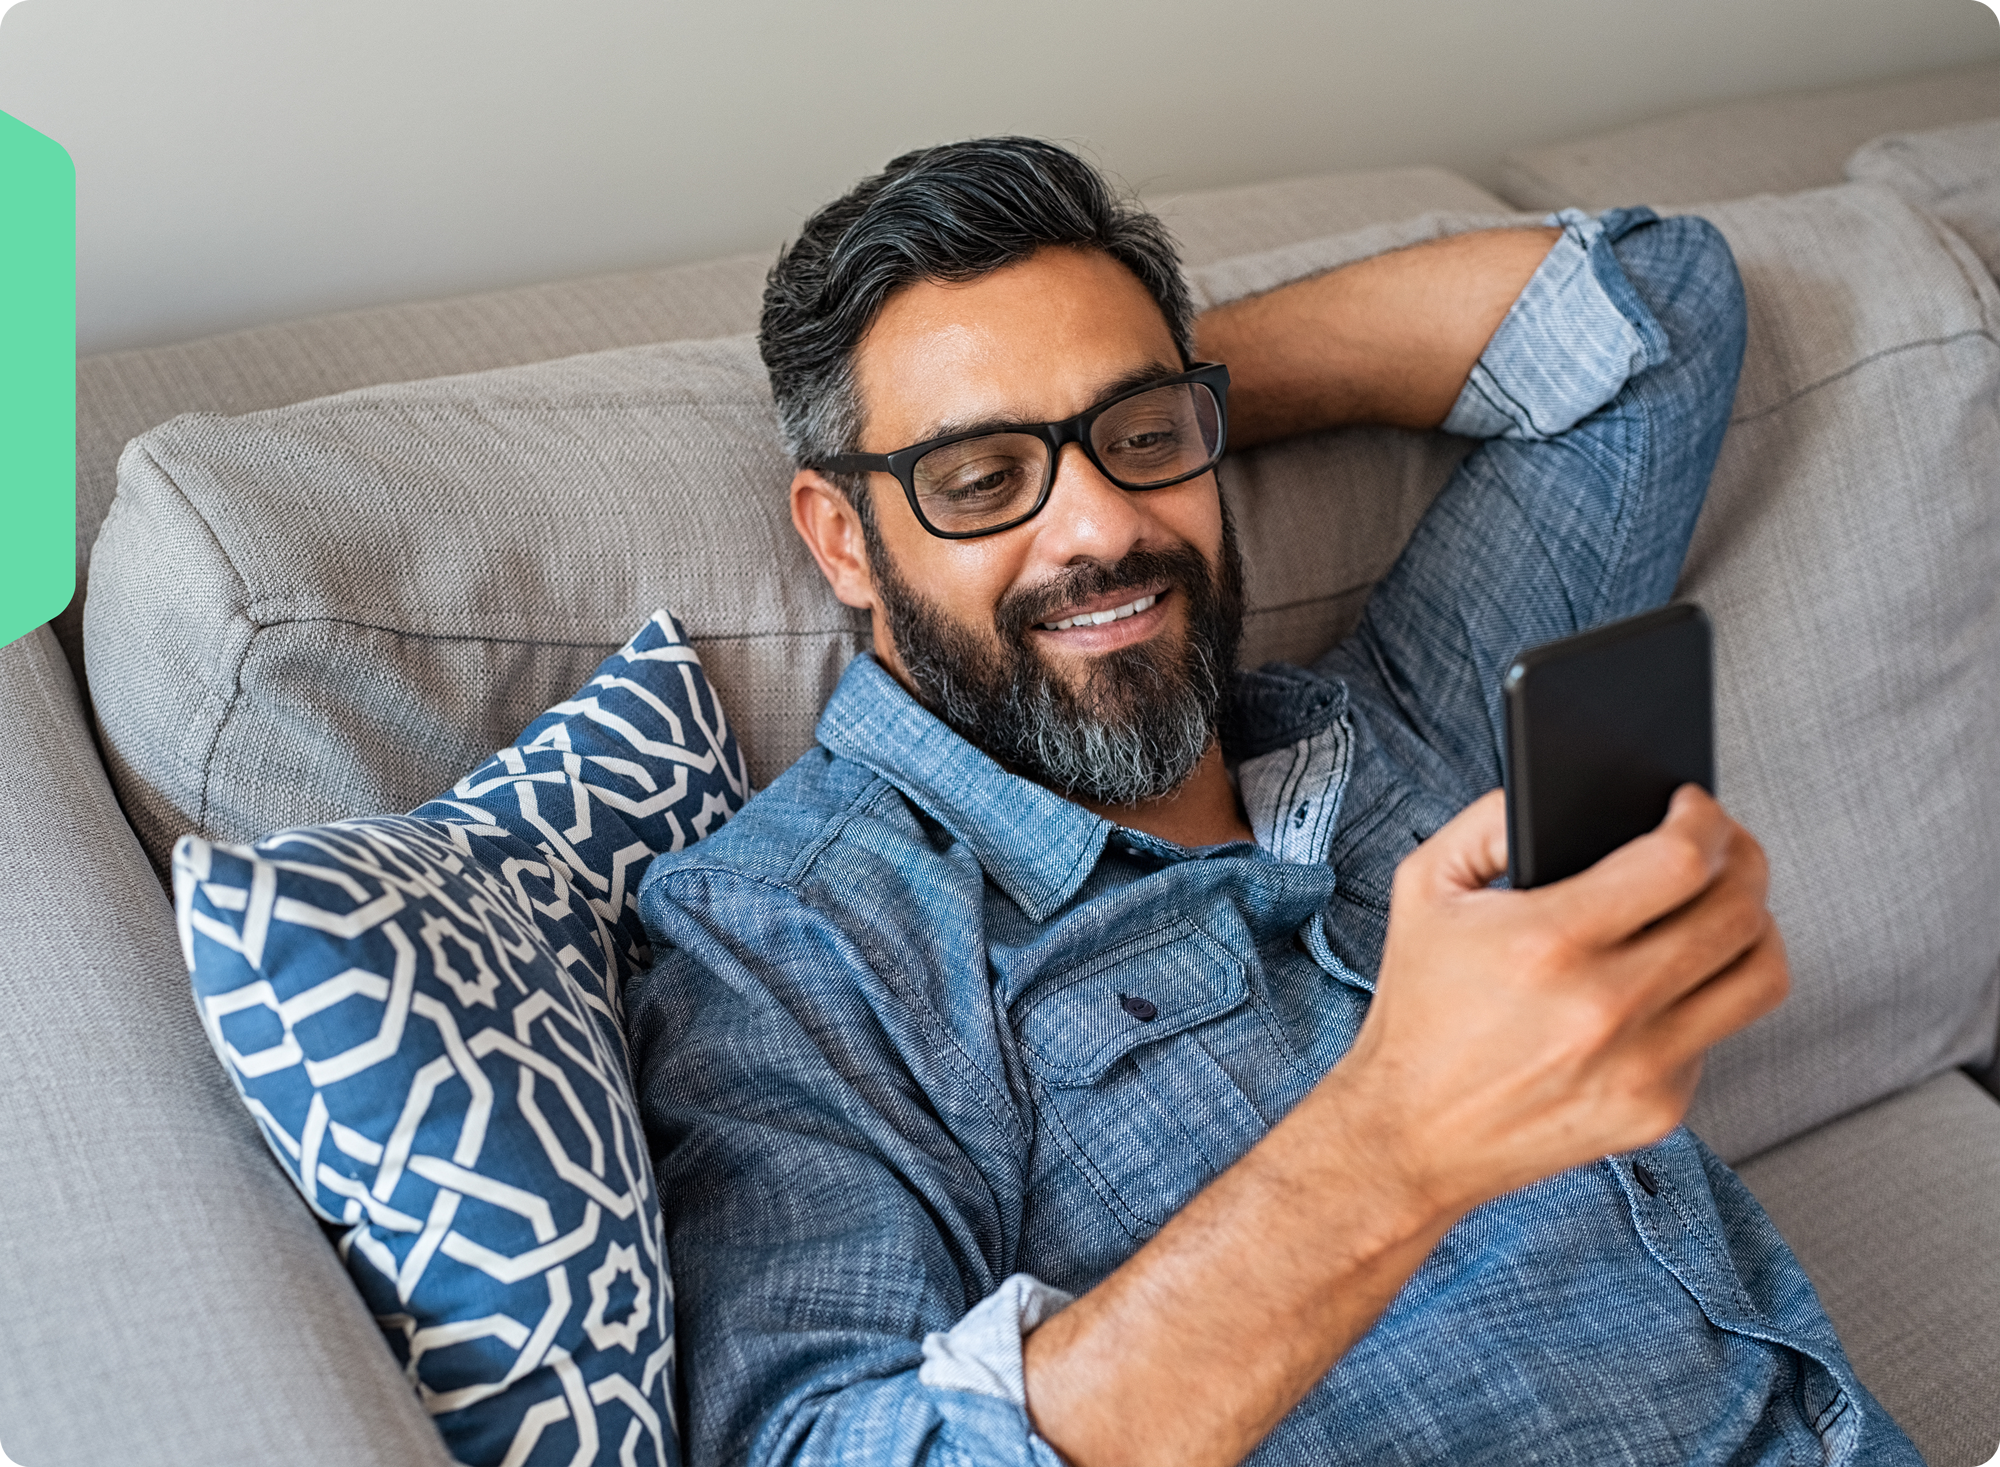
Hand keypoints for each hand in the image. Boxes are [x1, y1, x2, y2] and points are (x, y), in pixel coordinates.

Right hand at [1329, 785, 1786, 1218]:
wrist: (1409, 1134)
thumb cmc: (1418, 1006)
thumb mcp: (1425, 888)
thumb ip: (1490, 819)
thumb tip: (1565, 790)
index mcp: (1546, 942)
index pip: (1680, 862)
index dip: (1703, 820)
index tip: (1693, 806)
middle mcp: (1603, 1008)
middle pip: (1738, 910)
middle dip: (1744, 857)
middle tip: (1724, 844)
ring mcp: (1640, 1066)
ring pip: (1760, 975)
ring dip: (1755, 924)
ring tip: (1726, 905)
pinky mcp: (1658, 1109)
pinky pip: (1719, 1030)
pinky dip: (1704, 994)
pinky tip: (1668, 980)